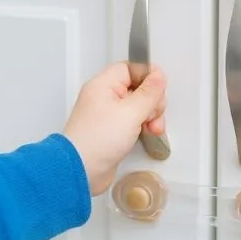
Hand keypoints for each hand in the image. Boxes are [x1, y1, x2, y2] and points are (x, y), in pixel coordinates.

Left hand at [63, 62, 165, 195]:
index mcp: (104, 84)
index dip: (148, 76)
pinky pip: (134, 120)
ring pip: (139, 105)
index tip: (160, 88)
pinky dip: (144, 126)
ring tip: (153, 128)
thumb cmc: (97, 140)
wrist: (80, 171)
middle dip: (152, 101)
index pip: (131, 68)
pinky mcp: (113, 130)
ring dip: (151, 115)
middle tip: (153, 113)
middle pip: (138, 87)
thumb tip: (159, 76)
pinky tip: (148, 134)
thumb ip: (149, 92)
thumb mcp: (131, 112)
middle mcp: (105, 96)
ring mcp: (109, 114)